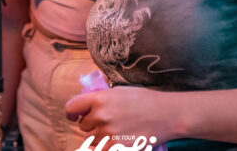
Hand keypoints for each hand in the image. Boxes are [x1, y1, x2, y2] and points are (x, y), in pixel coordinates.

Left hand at [66, 86, 181, 146]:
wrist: (165, 114)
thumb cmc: (144, 99)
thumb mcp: (119, 91)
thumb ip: (101, 98)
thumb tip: (86, 105)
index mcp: (100, 98)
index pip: (72, 107)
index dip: (71, 112)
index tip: (74, 115)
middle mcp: (100, 116)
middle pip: (83, 125)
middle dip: (91, 124)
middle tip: (107, 120)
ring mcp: (108, 134)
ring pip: (92, 140)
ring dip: (99, 137)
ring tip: (116, 129)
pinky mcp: (115, 148)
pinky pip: (100, 150)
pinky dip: (105, 146)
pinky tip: (116, 140)